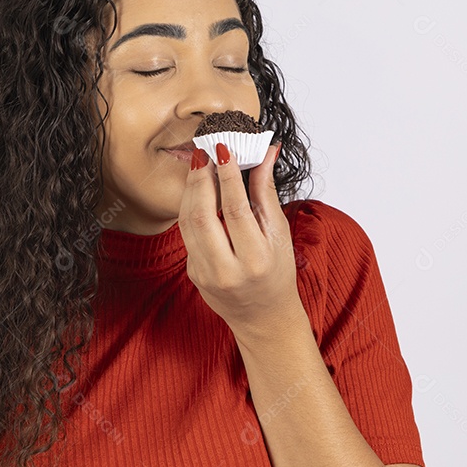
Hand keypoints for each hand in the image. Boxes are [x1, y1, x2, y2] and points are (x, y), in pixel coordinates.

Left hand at [178, 141, 304, 343]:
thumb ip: (267, 193)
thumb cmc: (277, 273)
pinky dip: (190, 207)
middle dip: (201, 178)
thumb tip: (265, 152)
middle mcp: (227, 271)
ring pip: (188, 223)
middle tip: (204, 151)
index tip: (224, 148)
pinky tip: (197, 189)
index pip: (236, 210)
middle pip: (203, 216)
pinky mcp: (192, 273)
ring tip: (199, 164)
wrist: (263, 317)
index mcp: (256, 260)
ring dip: (191, 189)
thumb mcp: (280, 234)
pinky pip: (186, 233)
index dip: (228, 176)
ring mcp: (205, 275)